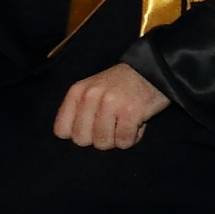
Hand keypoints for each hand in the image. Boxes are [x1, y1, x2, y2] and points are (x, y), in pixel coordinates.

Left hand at [53, 62, 170, 150]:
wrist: (153, 70)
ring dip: (117, 139)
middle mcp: (90, 97)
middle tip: (111, 127)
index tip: (92, 128)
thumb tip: (71, 137)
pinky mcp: (131, 112)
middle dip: (98, 138)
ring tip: (125, 124)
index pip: (62, 131)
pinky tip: (137, 125)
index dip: (78, 134)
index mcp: (77, 92)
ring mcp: (111, 104)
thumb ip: (78, 110)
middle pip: (82, 140)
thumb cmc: (120, 86)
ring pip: (103, 143)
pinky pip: (124, 142)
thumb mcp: (91, 90)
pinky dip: (132, 138)